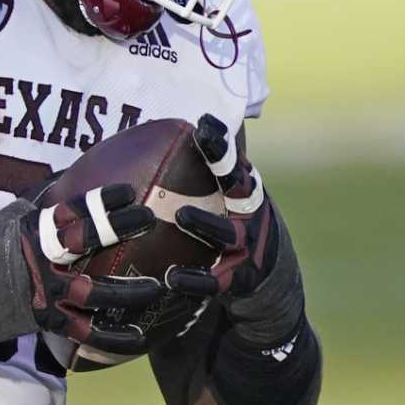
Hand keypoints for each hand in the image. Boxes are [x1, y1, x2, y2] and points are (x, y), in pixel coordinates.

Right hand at [19, 183, 164, 354]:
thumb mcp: (14, 220)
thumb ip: (45, 205)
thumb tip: (77, 180)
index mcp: (35, 230)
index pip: (72, 210)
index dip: (102, 200)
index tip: (129, 192)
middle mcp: (41, 258)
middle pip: (85, 241)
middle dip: (119, 227)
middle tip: (149, 219)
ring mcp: (45, 291)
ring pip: (93, 292)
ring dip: (128, 290)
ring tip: (159, 286)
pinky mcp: (48, 320)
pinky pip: (86, 331)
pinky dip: (113, 336)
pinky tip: (139, 335)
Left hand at [165, 115, 277, 303]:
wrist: (259, 273)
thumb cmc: (226, 222)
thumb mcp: (219, 197)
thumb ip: (194, 176)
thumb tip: (145, 146)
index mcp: (242, 191)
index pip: (232, 163)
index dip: (220, 145)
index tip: (204, 124)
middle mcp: (249, 213)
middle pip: (241, 189)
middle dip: (225, 169)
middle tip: (197, 149)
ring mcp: (248, 245)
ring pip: (228, 233)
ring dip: (207, 223)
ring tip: (181, 215)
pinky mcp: (242, 278)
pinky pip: (217, 280)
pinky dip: (196, 279)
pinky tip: (171, 278)